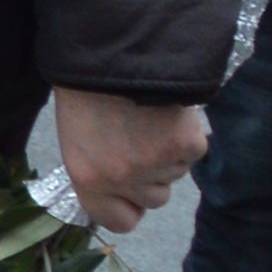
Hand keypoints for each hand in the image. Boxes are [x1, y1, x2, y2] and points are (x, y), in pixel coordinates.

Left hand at [49, 84, 208, 235]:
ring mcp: (157, 163)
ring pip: (176, 174)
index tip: (130, 190)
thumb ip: (100, 173)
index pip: (120, 222)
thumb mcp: (78, 139)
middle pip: (155, 199)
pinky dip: (186, 134)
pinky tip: (167, 111)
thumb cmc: (86, 90)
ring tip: (148, 118)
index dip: (129, 206)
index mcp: (88, 179)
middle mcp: (122, 179)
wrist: (112, 49)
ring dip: (168, 152)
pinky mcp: (187, 144)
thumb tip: (124, 194)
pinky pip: (194, 151)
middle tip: (138, 139)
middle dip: (151, 175)